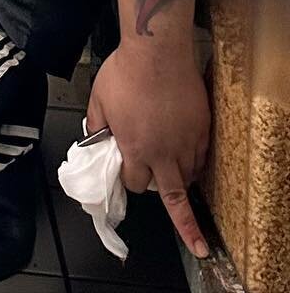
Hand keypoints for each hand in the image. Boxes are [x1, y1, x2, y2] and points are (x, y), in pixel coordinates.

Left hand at [87, 43, 209, 257]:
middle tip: (197, 243)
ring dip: (182, 182)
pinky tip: (190, 160)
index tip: (129, 174)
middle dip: (185, 224)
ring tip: (177, 181)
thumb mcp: (98, 98)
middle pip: (173, 197)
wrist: (157, 52)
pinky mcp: (201, 129)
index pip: (136, 184)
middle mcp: (163, 153)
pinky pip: (202, 157)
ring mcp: (186, 142)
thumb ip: (96, 124)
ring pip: (188, 177)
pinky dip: (196, 163)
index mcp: (135, 149)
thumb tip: (93, 139)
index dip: (131, 181)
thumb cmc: (125, 72)